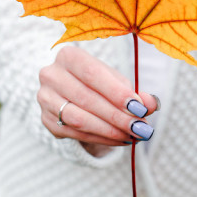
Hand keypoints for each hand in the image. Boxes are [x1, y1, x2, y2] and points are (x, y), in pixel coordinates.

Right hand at [37, 46, 158, 155]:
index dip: (116, 92)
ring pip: (78, 118)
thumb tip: (151, 104)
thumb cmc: (97, 82)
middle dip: (117, 116)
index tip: (139, 108)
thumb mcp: (116, 81)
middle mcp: (51, 75)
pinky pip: (75, 133)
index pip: (92, 74)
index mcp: (69, 56)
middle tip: (141, 128)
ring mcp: (45, 98)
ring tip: (132, 136)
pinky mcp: (46, 120)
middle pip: (86, 98)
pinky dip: (100, 139)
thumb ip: (134, 92)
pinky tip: (119, 140)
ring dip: (109, 130)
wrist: (69, 92)